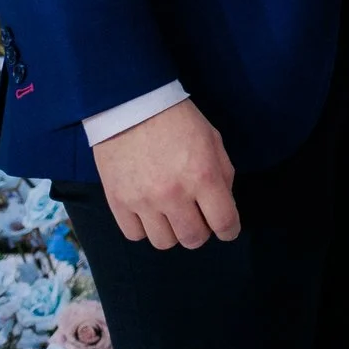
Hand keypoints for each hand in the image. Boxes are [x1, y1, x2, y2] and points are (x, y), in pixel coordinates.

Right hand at [91, 98, 239, 249]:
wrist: (132, 105)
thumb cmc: (178, 121)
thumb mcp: (213, 140)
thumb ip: (223, 175)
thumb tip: (223, 206)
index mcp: (203, 176)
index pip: (224, 223)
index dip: (230, 231)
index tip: (228, 230)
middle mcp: (174, 194)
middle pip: (193, 239)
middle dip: (201, 231)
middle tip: (197, 216)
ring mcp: (143, 201)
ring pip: (164, 242)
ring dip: (172, 231)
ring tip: (170, 212)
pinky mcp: (118, 202)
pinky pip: (135, 235)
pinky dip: (144, 228)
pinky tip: (148, 211)